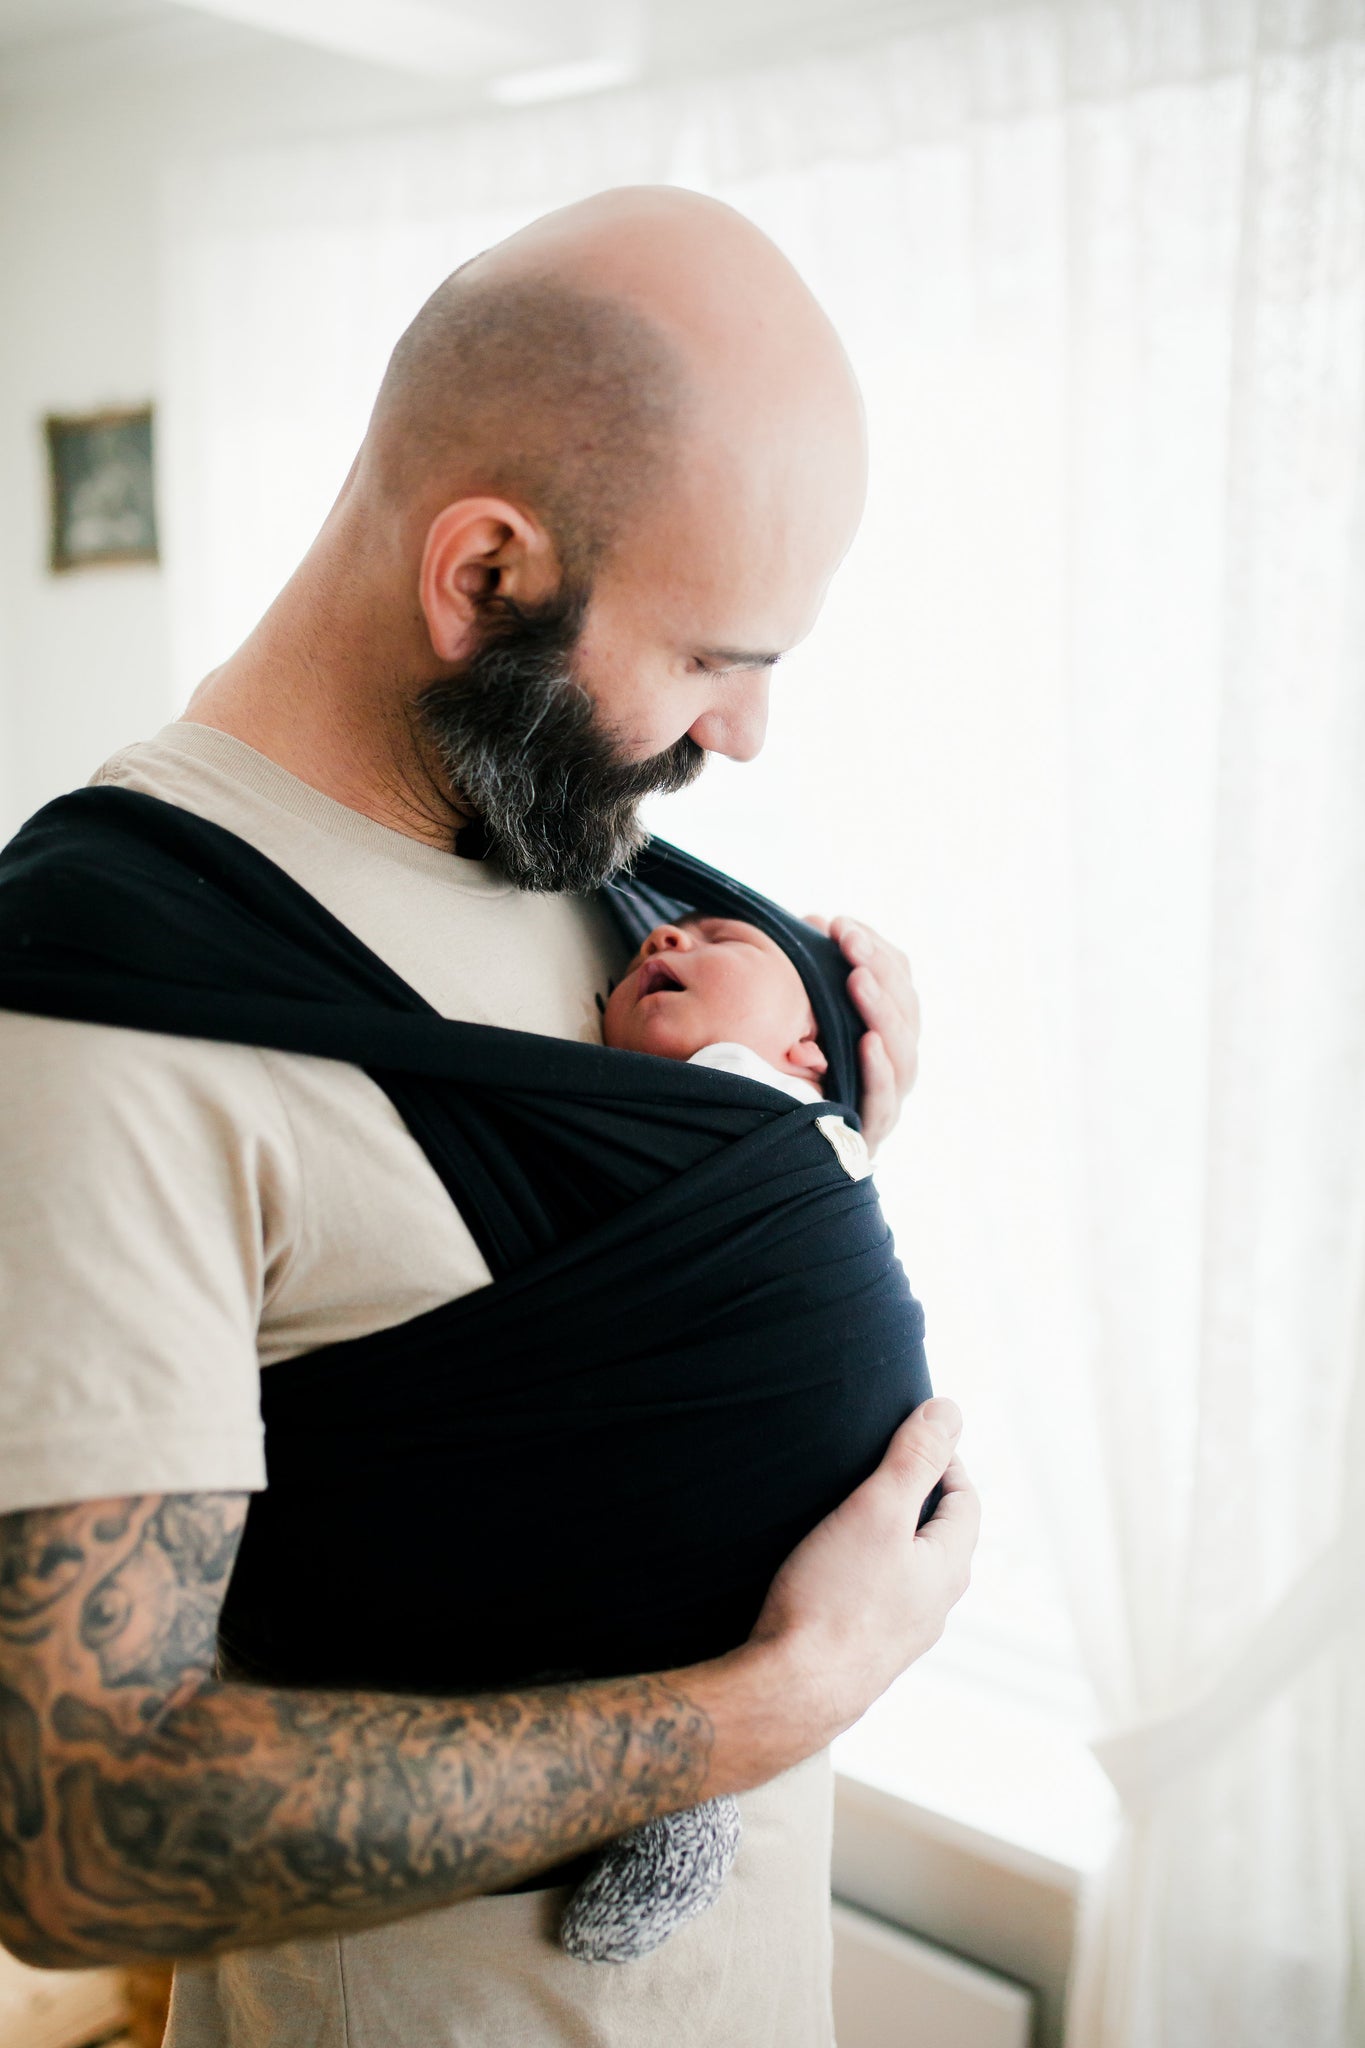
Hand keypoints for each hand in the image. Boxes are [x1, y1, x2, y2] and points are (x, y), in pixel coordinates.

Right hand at [746, 1400, 977, 1745]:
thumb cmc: (834, 1600)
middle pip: (942, 1537)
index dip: (945, 1461)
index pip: (966, 1501)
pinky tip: (831, 1572)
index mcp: (947, 1568)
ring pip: (910, 1572)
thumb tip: (950, 1411)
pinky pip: (878, 1600)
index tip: (911, 1436)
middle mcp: (934, 1606)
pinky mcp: (864, 1654)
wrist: (791, 1693)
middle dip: (919, 1497)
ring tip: (853, 1513)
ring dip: (891, 1538)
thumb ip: (913, 1460)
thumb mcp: (877, 1512)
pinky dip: (867, 1573)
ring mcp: (900, 1635)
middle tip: (881, 1467)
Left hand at [805, 915, 919, 1151]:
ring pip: (902, 1050)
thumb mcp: (805, 1013)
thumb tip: (815, 922)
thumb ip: (815, 973)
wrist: (784, 1147)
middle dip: (879, 970)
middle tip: (849, 943)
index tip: (840, 925)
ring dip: (881, 1011)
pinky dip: (879, 1070)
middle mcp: (897, 1060)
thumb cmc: (796, 1068)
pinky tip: (866, 1042)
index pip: (899, 979)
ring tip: (858, 979)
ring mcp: (890, 1096)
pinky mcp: (872, 1130)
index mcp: (888, 1026)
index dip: (876, 950)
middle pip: (906, 1010)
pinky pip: (883, 1099)